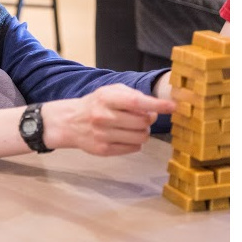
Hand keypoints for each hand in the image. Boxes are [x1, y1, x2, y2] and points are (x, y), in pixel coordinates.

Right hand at [42, 84, 175, 156]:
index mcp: (106, 99)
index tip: (173, 106)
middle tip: (141, 117)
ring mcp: (102, 135)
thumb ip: (132, 95)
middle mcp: (103, 117)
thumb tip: (155, 109)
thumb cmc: (95, 105)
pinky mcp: (103, 150)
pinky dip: (134, 142)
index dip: (157, 105)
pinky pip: (134, 148)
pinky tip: (124, 136)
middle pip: (143, 122)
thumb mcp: (109, 92)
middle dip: (148, 120)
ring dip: (142, 132)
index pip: (136, 102)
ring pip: (141, 137)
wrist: (69, 122)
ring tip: (132, 127)